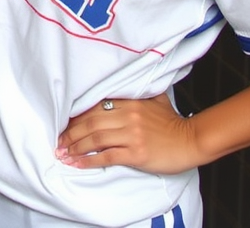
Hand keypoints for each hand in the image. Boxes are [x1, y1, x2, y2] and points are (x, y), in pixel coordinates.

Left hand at [55, 94, 200, 174]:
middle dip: (70, 133)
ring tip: (63, 154)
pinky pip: (106, 156)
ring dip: (75, 147)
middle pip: (90, 123)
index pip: (94, 107)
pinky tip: (78, 163)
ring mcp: (132, 135)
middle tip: (58, 142)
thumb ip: (137, 93)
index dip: (76, 117)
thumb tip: (123, 86)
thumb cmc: (172, 122)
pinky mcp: (136, 153)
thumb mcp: (155, 100)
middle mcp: (128, 116)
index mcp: (129, 102)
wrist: (191, 140)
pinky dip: (89, 160)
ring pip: (95, 139)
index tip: (63, 125)